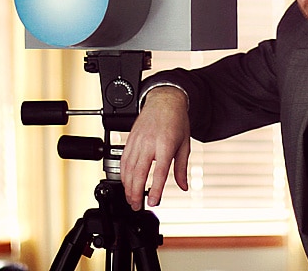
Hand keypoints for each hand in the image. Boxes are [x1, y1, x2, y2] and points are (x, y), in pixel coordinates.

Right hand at [120, 86, 189, 209]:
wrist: (165, 100)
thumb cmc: (177, 122)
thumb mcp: (185, 145)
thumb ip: (182, 168)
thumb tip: (183, 186)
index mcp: (166, 145)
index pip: (159, 172)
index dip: (155, 190)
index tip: (154, 202)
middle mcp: (149, 143)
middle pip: (139, 173)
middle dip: (136, 193)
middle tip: (137, 206)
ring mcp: (138, 141)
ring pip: (128, 168)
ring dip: (127, 186)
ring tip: (131, 199)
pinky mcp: (130, 139)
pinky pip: (123, 160)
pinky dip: (123, 174)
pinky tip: (126, 182)